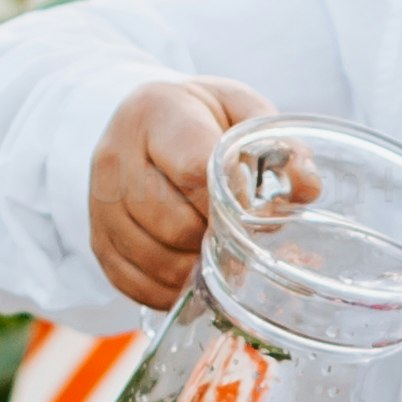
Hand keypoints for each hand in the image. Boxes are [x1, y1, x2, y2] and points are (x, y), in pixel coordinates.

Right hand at [90, 73, 274, 309]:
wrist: (147, 121)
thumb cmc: (204, 118)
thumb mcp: (243, 111)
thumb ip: (278, 145)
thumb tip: (305, 188)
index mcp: (158, 111)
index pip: (194, 169)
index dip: (230, 202)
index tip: (254, 215)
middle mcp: (117, 154)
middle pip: (172, 221)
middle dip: (214, 239)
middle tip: (240, 240)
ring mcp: (99, 199)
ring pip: (152, 257)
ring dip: (193, 270)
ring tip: (219, 260)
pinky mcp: (96, 236)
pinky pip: (130, 281)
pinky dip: (167, 290)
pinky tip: (192, 279)